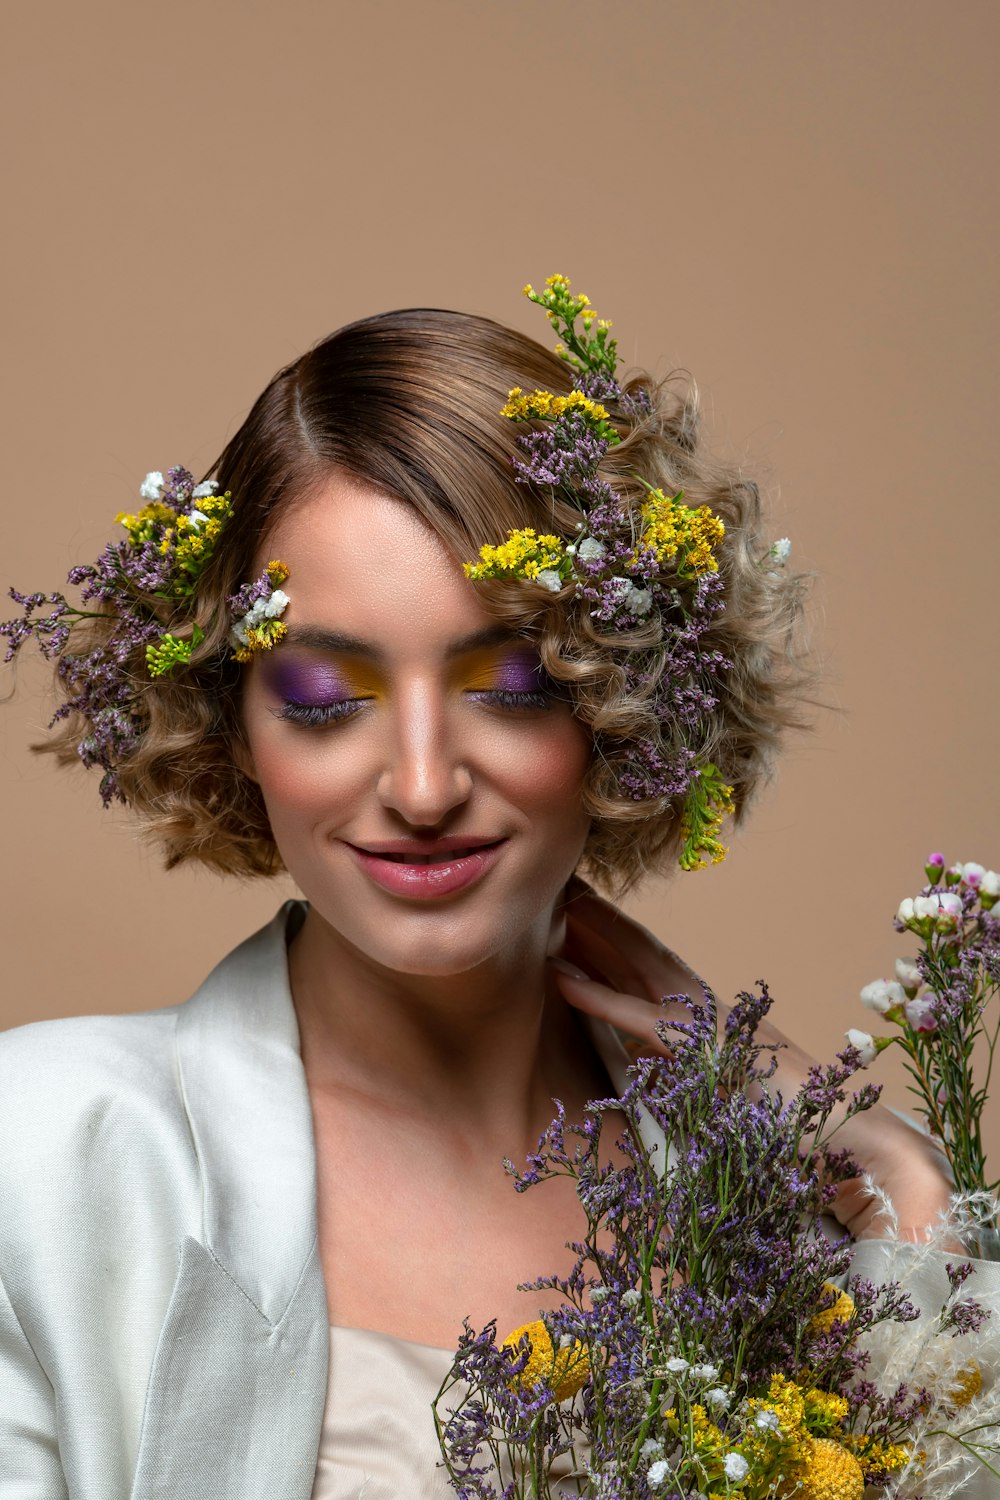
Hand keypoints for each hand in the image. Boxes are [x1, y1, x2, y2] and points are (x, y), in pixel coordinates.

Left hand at [549, 882, 954, 1245]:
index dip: (612, 936)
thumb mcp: (720, 1099)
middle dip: (597, 918)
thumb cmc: (791, 1130)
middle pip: (641, 952)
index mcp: (708, 1018)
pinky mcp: (708, 1052)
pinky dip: (599, 997)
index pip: (651, 966)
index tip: (573, 909)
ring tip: (554, 904)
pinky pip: (641, 1018)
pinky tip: (561, 978)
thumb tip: (642, 1069)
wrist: (852, 1142)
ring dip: (592, 936)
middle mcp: (707, 1010)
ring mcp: (709, 1024)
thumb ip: (682, 1079)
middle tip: (555, 883)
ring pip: (639, 967)